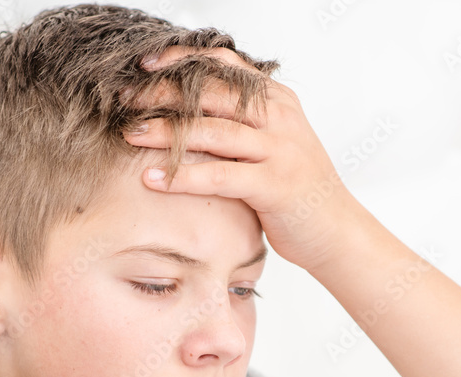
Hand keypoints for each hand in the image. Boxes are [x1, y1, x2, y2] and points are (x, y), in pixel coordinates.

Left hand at [122, 46, 360, 271]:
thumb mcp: (274, 143)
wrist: (337, 231)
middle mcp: (280, 118)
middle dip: (162, 94)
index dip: (181, 60)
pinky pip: (220, 175)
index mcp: (277, 100)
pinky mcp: (275, 185)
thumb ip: (243, 121)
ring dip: (165, 132)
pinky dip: (183, 176)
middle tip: (124, 101)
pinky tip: (152, 179)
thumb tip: (190, 107)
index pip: (224, 64)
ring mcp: (280, 150)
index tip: (143, 65)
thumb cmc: (296, 190)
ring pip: (212, 131)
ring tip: (129, 135)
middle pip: (211, 94)